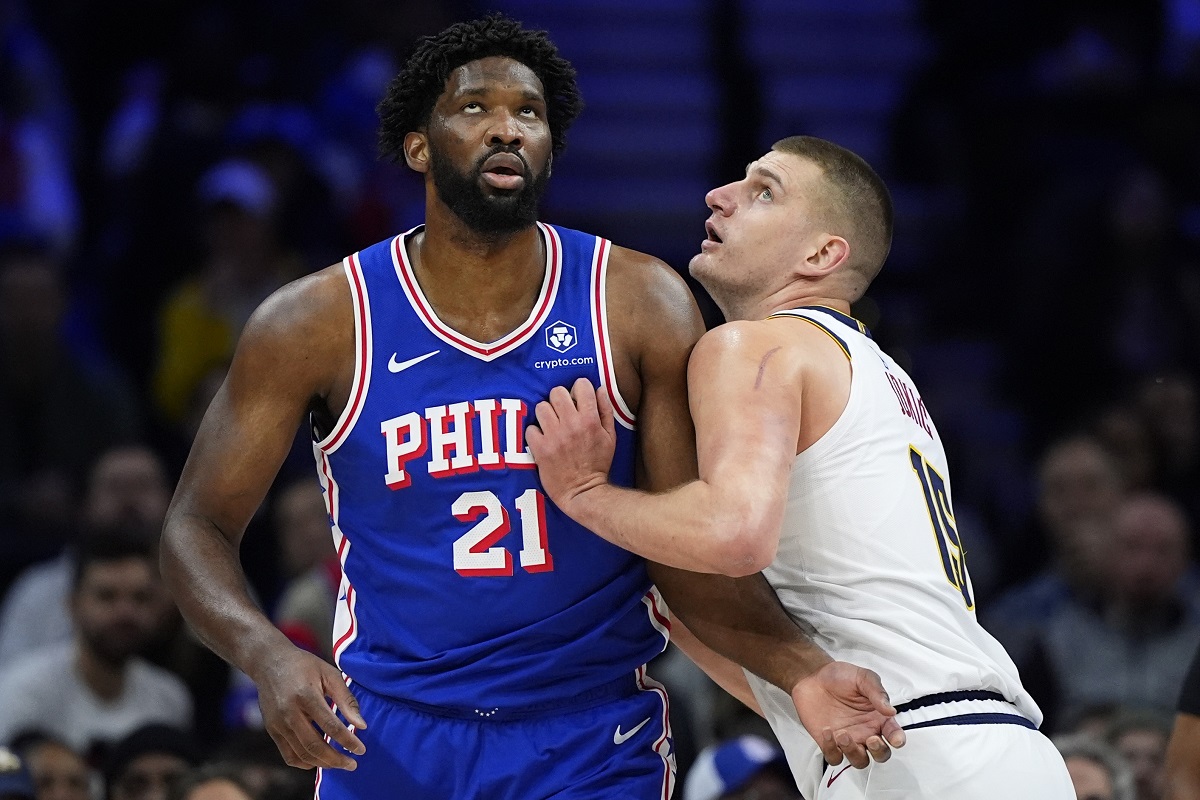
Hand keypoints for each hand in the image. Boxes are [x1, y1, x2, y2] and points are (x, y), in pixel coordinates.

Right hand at [251, 644, 367, 769]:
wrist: (269, 662)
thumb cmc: (304, 665)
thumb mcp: (329, 674)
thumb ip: (346, 699)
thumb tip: (361, 725)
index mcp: (306, 695)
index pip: (331, 726)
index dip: (348, 741)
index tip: (361, 750)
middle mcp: (289, 713)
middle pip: (314, 746)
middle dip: (336, 760)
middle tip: (352, 765)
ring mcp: (278, 724)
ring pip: (302, 754)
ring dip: (323, 764)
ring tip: (339, 763)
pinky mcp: (272, 730)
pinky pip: (288, 755)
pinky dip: (305, 763)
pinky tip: (318, 761)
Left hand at [526, 377, 616, 509]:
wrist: (583, 492)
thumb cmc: (598, 464)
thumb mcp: (610, 437)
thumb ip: (606, 410)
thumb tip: (600, 388)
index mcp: (590, 420)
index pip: (580, 384)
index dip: (578, 389)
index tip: (577, 399)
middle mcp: (571, 424)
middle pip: (556, 392)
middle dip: (559, 400)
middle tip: (561, 412)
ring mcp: (554, 437)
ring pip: (541, 407)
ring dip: (545, 415)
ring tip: (551, 426)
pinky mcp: (540, 449)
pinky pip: (530, 429)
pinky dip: (535, 434)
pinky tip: (543, 440)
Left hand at [791, 661, 905, 767]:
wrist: (812, 676)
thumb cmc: (839, 676)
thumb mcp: (862, 677)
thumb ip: (877, 692)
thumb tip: (890, 710)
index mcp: (878, 717)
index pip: (894, 734)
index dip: (898, 740)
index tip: (896, 739)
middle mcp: (866, 731)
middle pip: (881, 754)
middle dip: (879, 751)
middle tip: (871, 739)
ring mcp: (848, 739)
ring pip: (859, 761)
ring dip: (854, 753)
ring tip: (843, 734)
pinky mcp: (829, 743)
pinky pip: (835, 757)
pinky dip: (832, 750)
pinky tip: (827, 731)